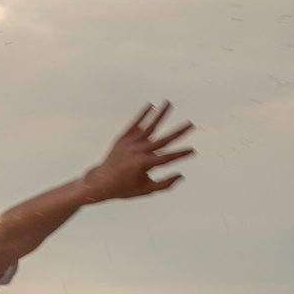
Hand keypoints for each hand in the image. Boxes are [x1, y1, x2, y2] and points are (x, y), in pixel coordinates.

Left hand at [79, 102, 194, 203]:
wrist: (100, 182)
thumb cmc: (124, 188)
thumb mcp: (145, 190)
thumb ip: (164, 184)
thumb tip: (181, 175)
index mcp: (145, 165)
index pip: (168, 158)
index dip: (181, 154)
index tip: (193, 150)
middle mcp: (138, 152)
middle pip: (163, 140)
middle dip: (178, 132)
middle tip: (191, 124)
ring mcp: (130, 143)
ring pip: (149, 126)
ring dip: (160, 114)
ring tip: (169, 102)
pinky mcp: (122, 138)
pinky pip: (134, 124)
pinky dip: (142, 114)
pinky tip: (151, 105)